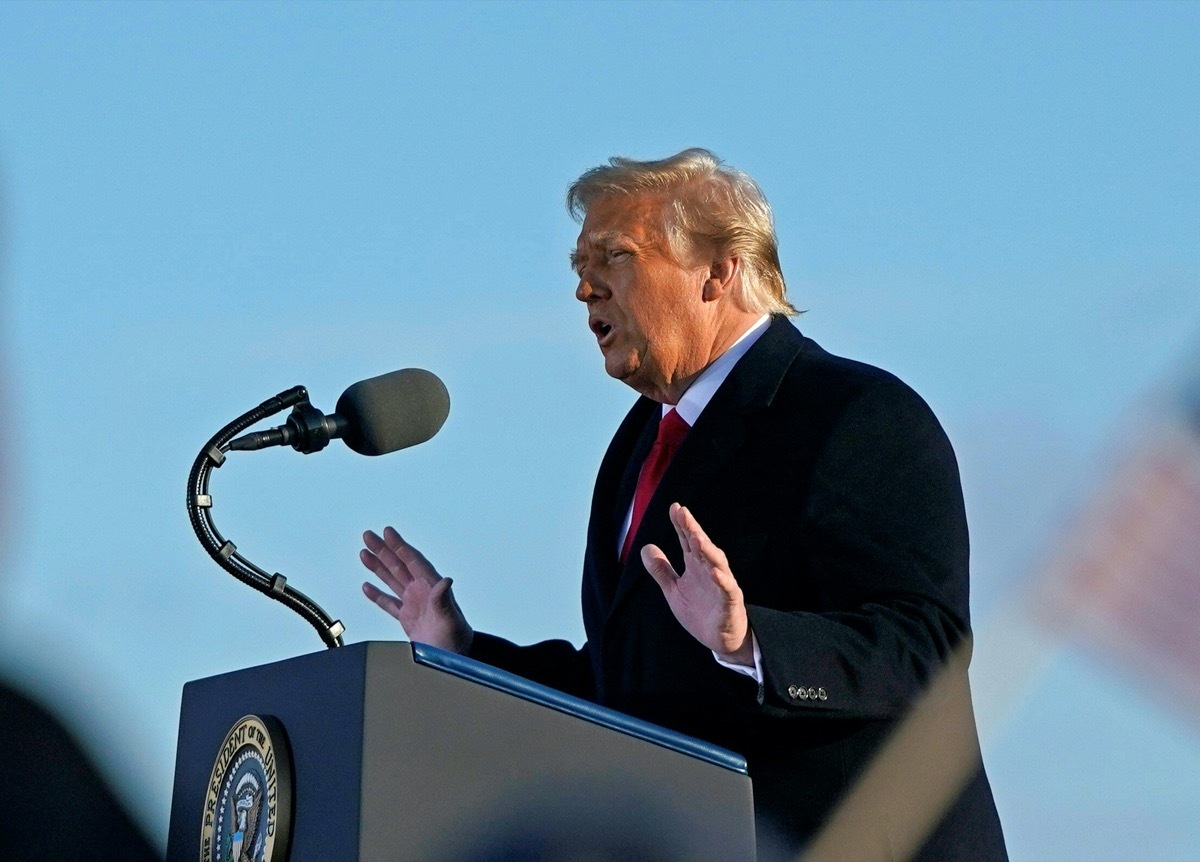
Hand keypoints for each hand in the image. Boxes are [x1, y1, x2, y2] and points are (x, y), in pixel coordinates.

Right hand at [359, 526, 473, 652]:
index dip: (400, 546)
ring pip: (393, 580)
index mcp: (432, 588)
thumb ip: (444, 601)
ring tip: (364, 553)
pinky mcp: (408, 619)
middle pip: (400, 565)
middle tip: (368, 535)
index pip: (413, 562)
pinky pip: (390, 603)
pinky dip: (378, 594)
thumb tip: (446, 581)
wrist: (454, 664)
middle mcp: (423, 593)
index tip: (388, 532)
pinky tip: (367, 586)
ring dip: (378, 566)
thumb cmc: (456, 643)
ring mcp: (415, 605)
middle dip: (384, 550)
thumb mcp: (450, 621)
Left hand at [641, 503, 752, 663]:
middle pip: (702, 546)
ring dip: (707, 549)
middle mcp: (710, 570)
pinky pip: (727, 589)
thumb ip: (661, 570)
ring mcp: (722, 584)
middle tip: (683, 512)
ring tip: (696, 536)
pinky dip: (722, 580)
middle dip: (693, 529)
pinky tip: (714, 572)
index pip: (688, 541)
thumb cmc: (700, 611)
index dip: (682, 525)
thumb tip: (644, 547)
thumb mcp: (673, 590)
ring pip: (717, 563)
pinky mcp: (730, 602)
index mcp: (697, 566)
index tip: (675, 507)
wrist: (719, 640)